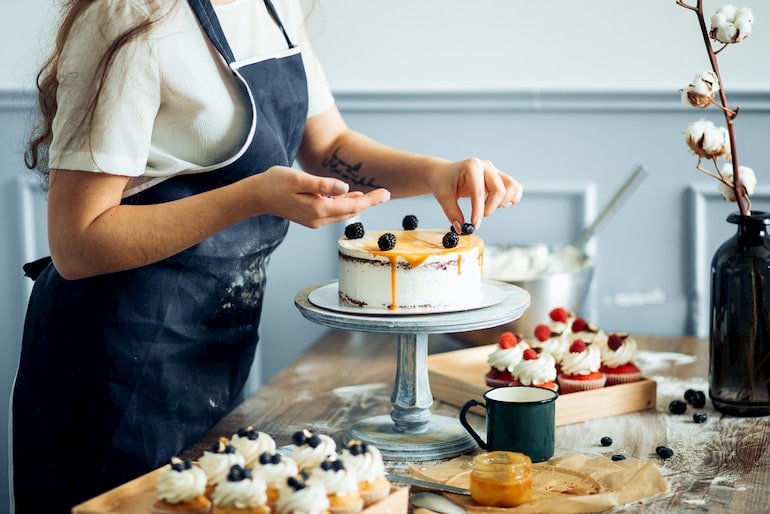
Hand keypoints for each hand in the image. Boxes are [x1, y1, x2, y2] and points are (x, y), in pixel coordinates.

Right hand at [250, 166, 389, 227]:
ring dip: (357, 203)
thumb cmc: (275, 183)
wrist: (256, 196)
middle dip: (368, 202)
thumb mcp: (300, 179)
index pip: (352, 206)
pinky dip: (344, 204)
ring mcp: (314, 220)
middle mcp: (319, 219)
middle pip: (350, 211)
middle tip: (385, 193)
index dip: (371, 199)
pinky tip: (350, 195)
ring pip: (343, 213)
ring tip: (373, 195)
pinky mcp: (311, 217)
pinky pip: (333, 212)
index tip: (386, 193)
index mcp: (318, 210)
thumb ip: (323, 184)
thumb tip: (346, 187)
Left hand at [428, 158, 522, 230]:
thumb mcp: (443, 197)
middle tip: (478, 217)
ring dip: (502, 203)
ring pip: (511, 187)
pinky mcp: (500, 177)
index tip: (475, 224)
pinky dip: (511, 198)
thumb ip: (452, 213)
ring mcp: (495, 171)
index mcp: (471, 166)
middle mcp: (486, 166)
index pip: (479, 191)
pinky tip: (497, 203)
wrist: (444, 173)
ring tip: (488, 207)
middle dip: (490, 208)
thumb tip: (462, 229)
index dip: (478, 210)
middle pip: (499, 190)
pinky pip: (515, 187)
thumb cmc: (443, 182)